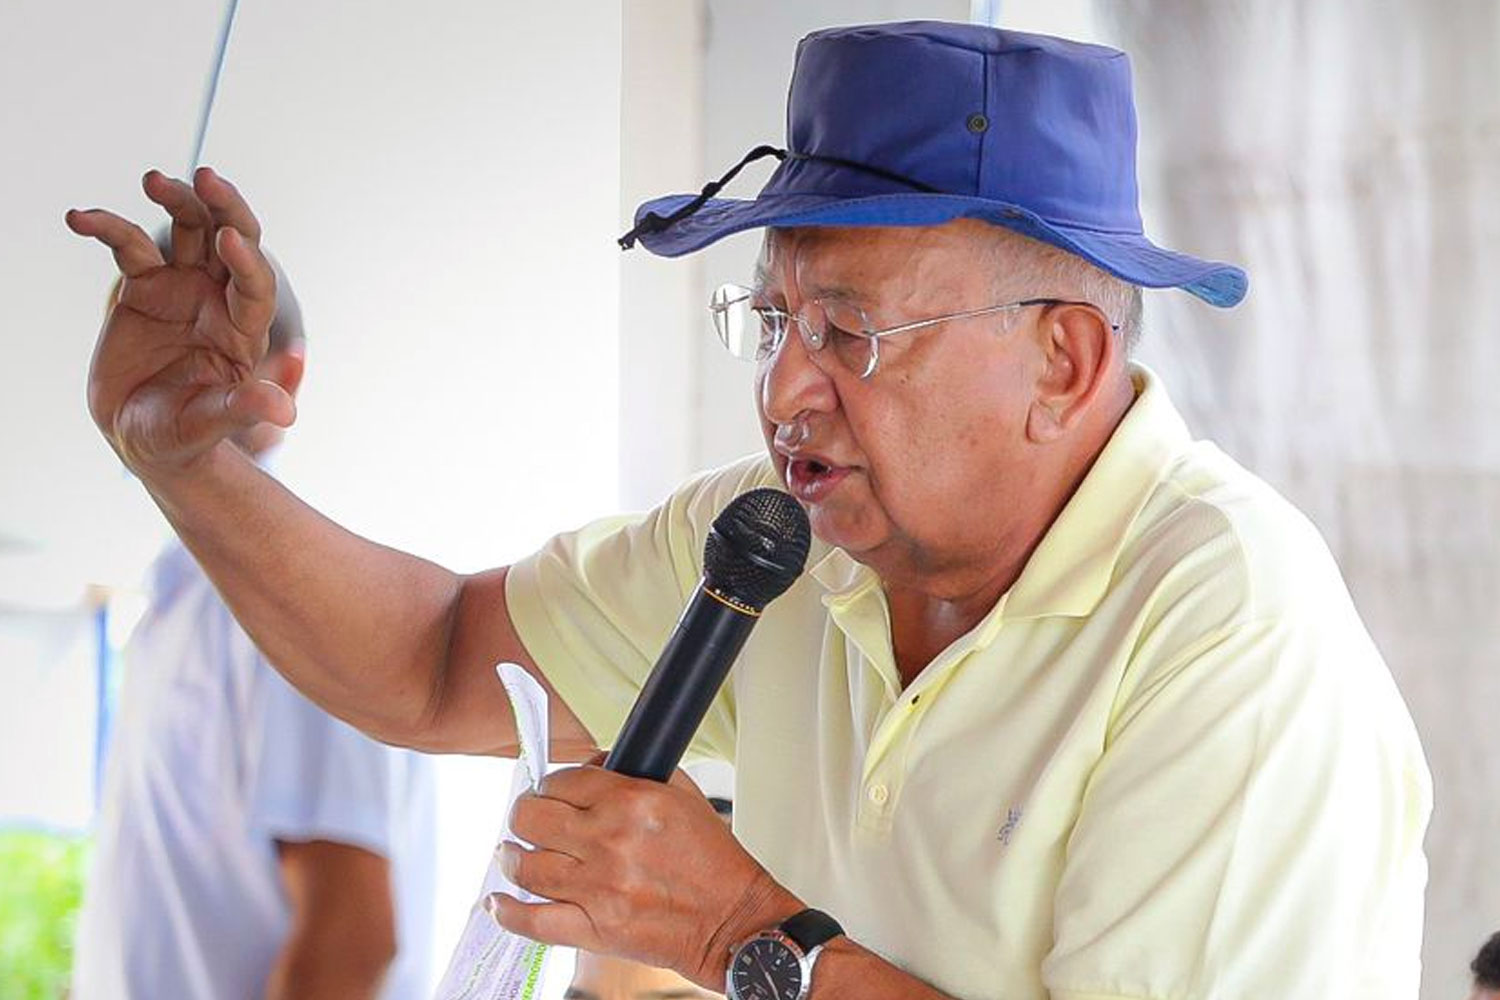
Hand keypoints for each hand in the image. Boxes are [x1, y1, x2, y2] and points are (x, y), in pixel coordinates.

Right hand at [66, 168, 286, 475]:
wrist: (140, 436)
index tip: (230, 239)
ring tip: (153, 179)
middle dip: (225, 208)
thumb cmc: (183, 435)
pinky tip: (79, 217)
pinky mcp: (144, 286)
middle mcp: (219, 300)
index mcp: (244, 331)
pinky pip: (129, 246)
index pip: (255, 285)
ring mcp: (183, 288)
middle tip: (207, 177)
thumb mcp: (209, 424)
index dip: (246, 261)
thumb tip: (286, 414)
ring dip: (176, 200)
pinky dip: (107, 227)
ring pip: (187, 230)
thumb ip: (242, 409)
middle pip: (231, 240)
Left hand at [490, 764, 802, 989]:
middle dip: (525, 814)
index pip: (562, 780)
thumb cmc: (713, 860)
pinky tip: (498, 902)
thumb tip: (588, 768)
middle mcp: (609, 842)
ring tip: (513, 854)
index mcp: (632, 802)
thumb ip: (633, 774)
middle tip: (529, 819)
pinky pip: (534, 922)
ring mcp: (599, 889)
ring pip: (526, 867)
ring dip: (512, 857)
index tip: (552, 792)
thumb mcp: (683, 795)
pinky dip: (508, 913)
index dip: (551, 784)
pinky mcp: (596, 930)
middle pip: (531, 818)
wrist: (733, 919)